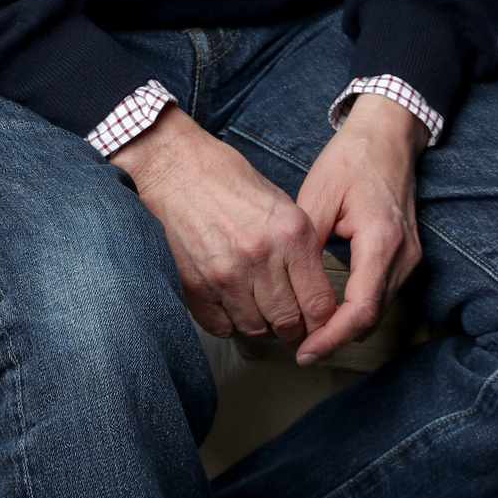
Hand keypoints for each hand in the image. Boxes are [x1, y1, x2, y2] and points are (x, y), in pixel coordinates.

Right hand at [116, 105, 337, 347]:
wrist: (175, 167)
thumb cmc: (226, 178)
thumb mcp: (279, 202)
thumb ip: (298, 247)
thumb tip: (312, 288)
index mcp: (291, 233)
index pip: (319, 304)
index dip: (322, 324)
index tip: (317, 325)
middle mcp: (261, 256)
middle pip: (288, 324)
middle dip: (292, 331)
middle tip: (289, 324)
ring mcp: (225, 274)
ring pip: (254, 329)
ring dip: (259, 326)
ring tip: (257, 309)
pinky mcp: (194, 284)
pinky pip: (221, 326)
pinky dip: (228, 322)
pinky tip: (230, 303)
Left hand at [292, 93, 426, 365]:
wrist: (387, 134)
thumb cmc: (352, 158)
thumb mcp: (318, 197)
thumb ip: (307, 245)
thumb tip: (289, 289)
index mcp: (381, 241)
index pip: (360, 310)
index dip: (331, 338)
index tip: (304, 351)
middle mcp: (403, 256)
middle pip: (371, 318)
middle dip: (335, 338)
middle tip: (299, 348)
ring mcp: (410, 257)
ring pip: (378, 309)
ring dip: (346, 326)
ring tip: (309, 333)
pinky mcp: (407, 255)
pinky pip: (382, 293)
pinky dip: (357, 308)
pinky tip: (330, 308)